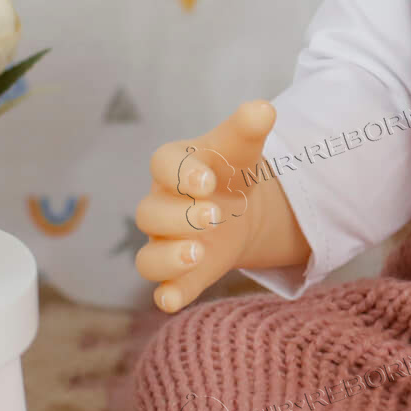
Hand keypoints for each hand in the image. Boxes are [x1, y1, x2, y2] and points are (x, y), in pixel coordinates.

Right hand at [136, 100, 273, 312]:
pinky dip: (168, 295)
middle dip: (179, 217)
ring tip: (199, 253)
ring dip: (168, 258)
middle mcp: (161, 205)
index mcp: (173, 166)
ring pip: (148, 256)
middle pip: (149, 213)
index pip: (163, 165)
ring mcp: (166, 241)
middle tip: (213, 216)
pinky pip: (165, 287)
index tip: (207, 180)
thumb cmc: (231, 168)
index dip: (181, 173)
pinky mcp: (180, 273)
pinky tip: (173, 301)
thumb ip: (248, 128)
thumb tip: (262, 110)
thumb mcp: (242, 147)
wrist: (238, 203)